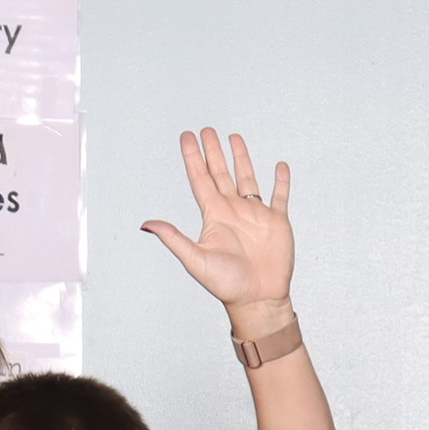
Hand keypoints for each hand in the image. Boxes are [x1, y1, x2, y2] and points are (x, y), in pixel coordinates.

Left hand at [136, 127, 299, 316]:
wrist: (258, 299)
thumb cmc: (227, 285)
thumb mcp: (196, 260)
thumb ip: (174, 239)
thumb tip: (147, 224)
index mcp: (214, 216)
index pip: (201, 179)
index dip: (193, 158)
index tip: (187, 137)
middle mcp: (233, 211)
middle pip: (221, 173)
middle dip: (213, 152)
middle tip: (207, 130)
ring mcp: (255, 214)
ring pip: (247, 178)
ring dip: (241, 158)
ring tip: (234, 138)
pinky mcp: (277, 221)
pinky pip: (279, 195)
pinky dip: (281, 181)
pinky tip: (279, 165)